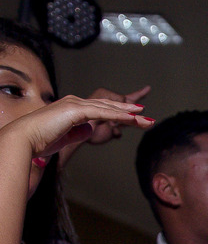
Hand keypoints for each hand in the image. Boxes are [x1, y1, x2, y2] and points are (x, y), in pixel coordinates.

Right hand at [1, 92, 152, 170]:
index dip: (118, 113)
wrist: (25, 140)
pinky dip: (118, 115)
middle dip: (128, 112)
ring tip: (145, 119)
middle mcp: (74, 102)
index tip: (133, 118)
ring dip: (128, 114)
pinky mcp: (75, 110)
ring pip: (107, 108)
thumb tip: (89, 129)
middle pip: (107, 106)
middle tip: (146, 117)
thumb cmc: (41, 141)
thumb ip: (77, 131)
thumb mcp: (64, 137)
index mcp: (72, 108)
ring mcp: (74, 104)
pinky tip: (131, 118)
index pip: (100, 109)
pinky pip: (101, 112)